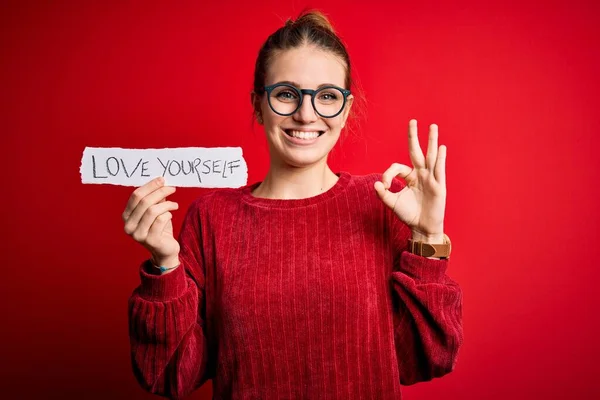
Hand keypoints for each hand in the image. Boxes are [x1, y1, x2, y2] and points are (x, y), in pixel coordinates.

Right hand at [122, 176, 179, 266]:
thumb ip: (155, 198)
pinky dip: (168, 214)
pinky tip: (171, 215)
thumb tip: (161, 182)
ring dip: (167, 204)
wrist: (165, 250)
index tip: (162, 180)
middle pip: (144, 202)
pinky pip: (161, 220)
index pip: (136, 196)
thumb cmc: (160, 228)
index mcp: (127, 216)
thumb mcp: (156, 210)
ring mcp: (138, 235)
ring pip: (153, 210)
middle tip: (172, 188)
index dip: (150, 186)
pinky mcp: (150, 240)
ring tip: (175, 205)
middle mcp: (129, 226)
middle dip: (160, 192)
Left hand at [374, 119, 446, 239]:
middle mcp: (421, 174)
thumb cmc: (408, 215)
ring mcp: (431, 178)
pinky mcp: (438, 186)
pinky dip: (440, 158)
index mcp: (409, 177)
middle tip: (412, 121)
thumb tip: (376, 184)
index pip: (397, 167)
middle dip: (414, 137)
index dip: (388, 174)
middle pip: (417, 152)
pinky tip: (441, 147)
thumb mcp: (392, 204)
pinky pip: (439, 169)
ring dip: (431, 141)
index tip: (383, 185)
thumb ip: (383, 194)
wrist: (422, 228)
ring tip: (433, 126)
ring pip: (430, 156)